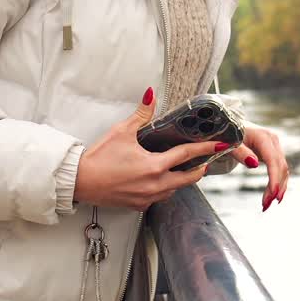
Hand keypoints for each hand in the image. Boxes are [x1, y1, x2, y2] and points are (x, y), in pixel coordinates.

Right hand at [74, 87, 229, 211]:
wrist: (80, 181)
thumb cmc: (99, 158)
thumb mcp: (122, 132)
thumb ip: (141, 114)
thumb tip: (150, 95)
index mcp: (154, 166)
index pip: (187, 155)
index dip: (206, 149)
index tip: (219, 146)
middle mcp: (155, 185)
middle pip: (188, 179)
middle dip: (199, 168)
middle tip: (205, 160)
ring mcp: (147, 198)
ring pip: (174, 190)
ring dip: (181, 180)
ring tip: (183, 169)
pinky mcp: (138, 206)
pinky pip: (159, 198)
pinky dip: (164, 189)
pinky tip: (160, 181)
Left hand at [231, 124, 288, 210]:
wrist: (229, 126)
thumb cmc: (227, 134)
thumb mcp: (229, 143)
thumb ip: (240, 152)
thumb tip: (254, 164)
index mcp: (263, 137)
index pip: (273, 160)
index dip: (274, 178)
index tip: (272, 194)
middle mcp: (273, 141)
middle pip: (280, 167)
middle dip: (275, 187)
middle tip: (266, 204)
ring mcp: (274, 147)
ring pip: (282, 170)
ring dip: (277, 188)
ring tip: (267, 204)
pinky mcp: (273, 153)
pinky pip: (278, 170)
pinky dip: (276, 183)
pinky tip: (272, 196)